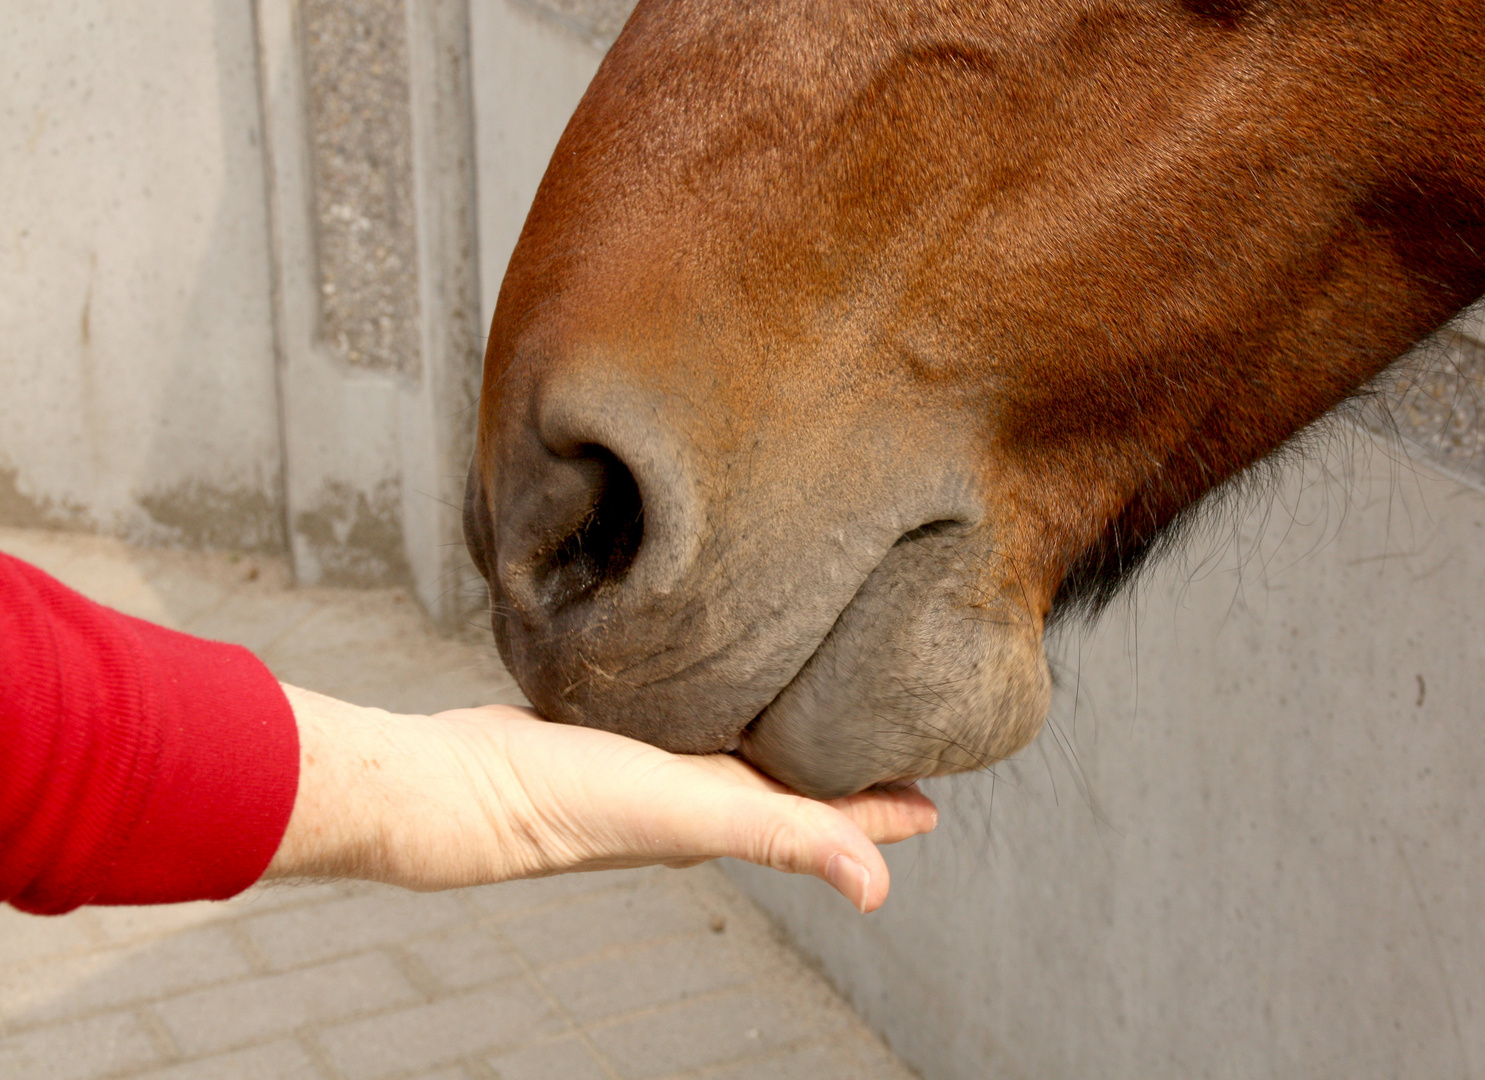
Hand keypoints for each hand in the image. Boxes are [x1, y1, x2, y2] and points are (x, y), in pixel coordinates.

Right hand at [262, 686, 937, 911]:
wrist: (466, 779)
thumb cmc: (574, 801)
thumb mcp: (692, 811)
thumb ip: (785, 836)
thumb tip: (881, 889)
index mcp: (733, 816)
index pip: (831, 815)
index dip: (886, 806)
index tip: (939, 788)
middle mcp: (705, 794)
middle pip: (798, 780)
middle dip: (849, 762)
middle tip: (896, 727)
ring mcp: (663, 763)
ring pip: (747, 744)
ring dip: (791, 730)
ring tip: (824, 694)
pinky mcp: (625, 726)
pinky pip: (696, 713)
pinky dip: (729, 701)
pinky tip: (728, 670)